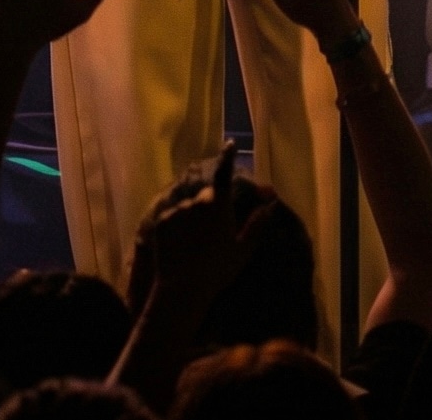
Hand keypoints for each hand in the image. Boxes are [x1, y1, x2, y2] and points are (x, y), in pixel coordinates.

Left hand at [145, 141, 269, 313]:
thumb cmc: (217, 270)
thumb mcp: (243, 249)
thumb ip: (257, 224)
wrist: (182, 288)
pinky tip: (181, 246)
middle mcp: (197, 201)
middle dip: (211, 206)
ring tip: (195, 244)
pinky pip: (172, 217)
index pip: (225, 173)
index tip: (230, 143)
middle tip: (214, 231)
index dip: (228, 156)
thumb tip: (271, 204)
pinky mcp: (161, 220)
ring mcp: (177, 209)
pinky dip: (177, 226)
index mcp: (219, 205)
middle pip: (206, 196)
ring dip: (193, 218)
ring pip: (188, 207)